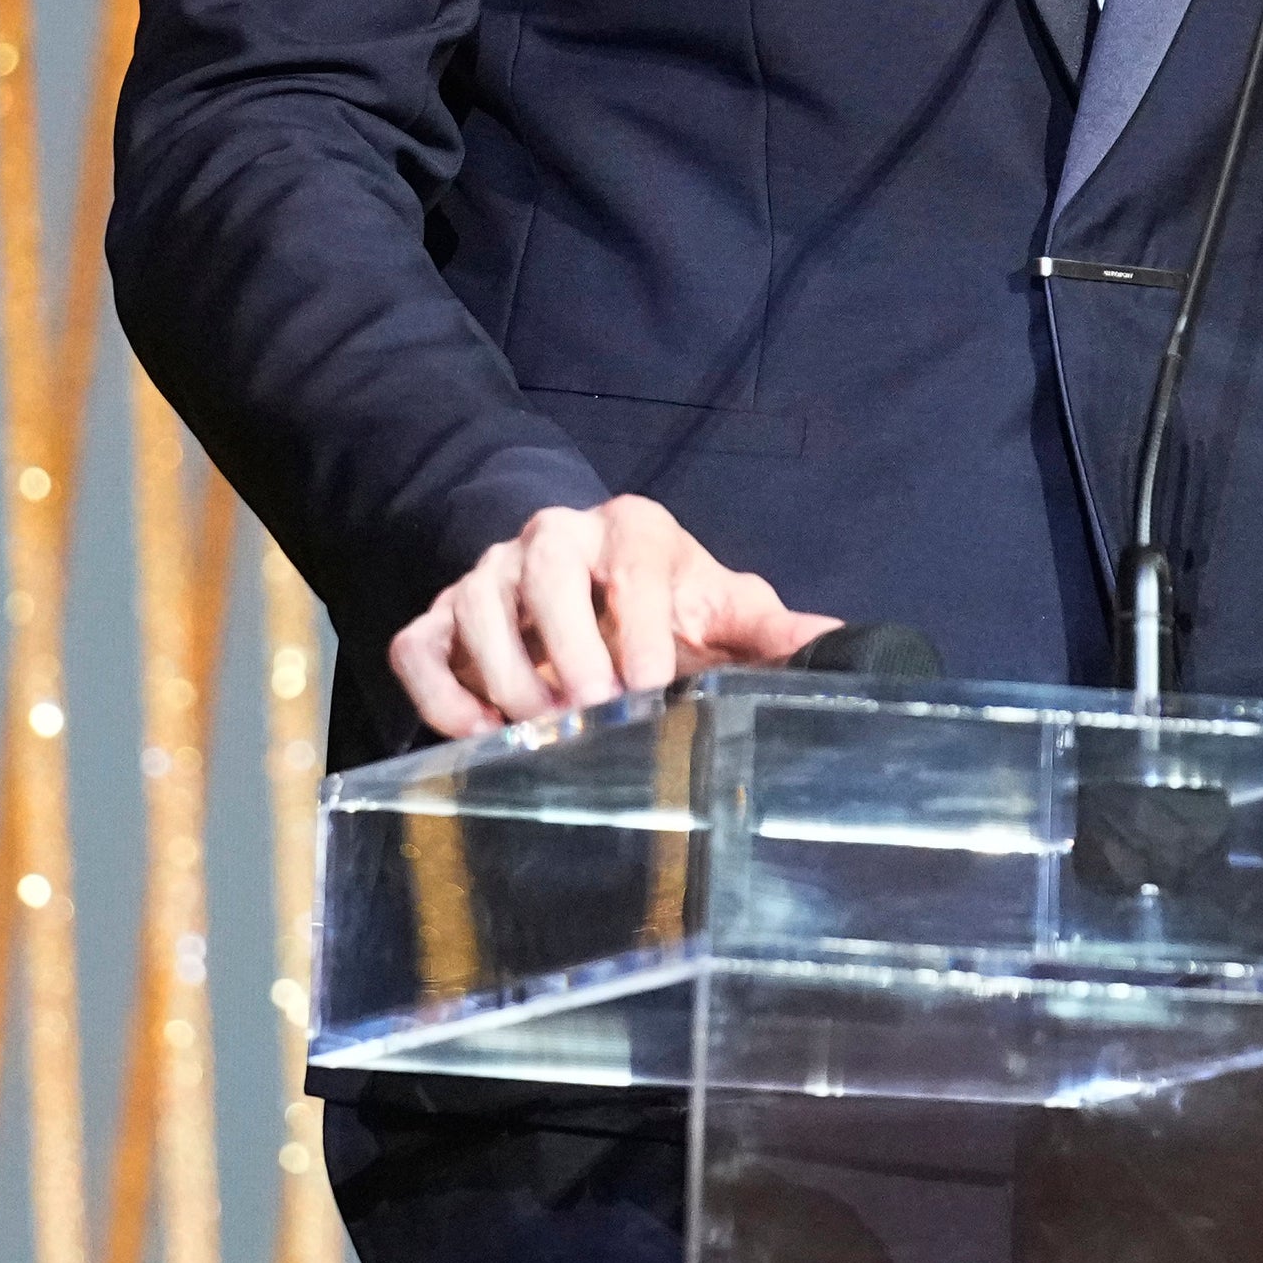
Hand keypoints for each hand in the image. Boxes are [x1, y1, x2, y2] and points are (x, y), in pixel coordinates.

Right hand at [386, 495, 839, 738]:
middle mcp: (553, 538)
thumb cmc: (663, 600)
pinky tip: (472, 732)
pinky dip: (438, 691)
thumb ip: (771, 629)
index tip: (648, 684)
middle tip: (588, 710)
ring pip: (476, 608)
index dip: (638, 623)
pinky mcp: (438, 616)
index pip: (635, 565)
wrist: (582, 579)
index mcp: (633, 530)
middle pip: (546, 575)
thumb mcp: (718, 604)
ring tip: (539, 729)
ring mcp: (488, 575)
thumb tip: (844, 646)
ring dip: (504, 674)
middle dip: (566, 646)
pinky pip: (418, 646)